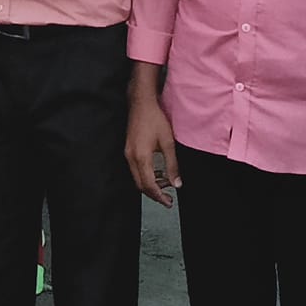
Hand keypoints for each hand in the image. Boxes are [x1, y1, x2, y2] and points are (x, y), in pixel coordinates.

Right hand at [125, 89, 181, 207]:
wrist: (141, 103)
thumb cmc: (155, 119)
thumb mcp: (168, 143)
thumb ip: (172, 165)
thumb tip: (177, 184)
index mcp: (141, 157)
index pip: (149, 185)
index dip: (159, 196)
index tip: (169, 203)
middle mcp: (131, 157)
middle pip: (140, 184)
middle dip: (154, 194)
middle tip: (168, 199)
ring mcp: (128, 153)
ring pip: (137, 177)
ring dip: (150, 184)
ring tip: (165, 184)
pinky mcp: (128, 149)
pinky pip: (135, 168)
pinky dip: (145, 175)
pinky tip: (157, 172)